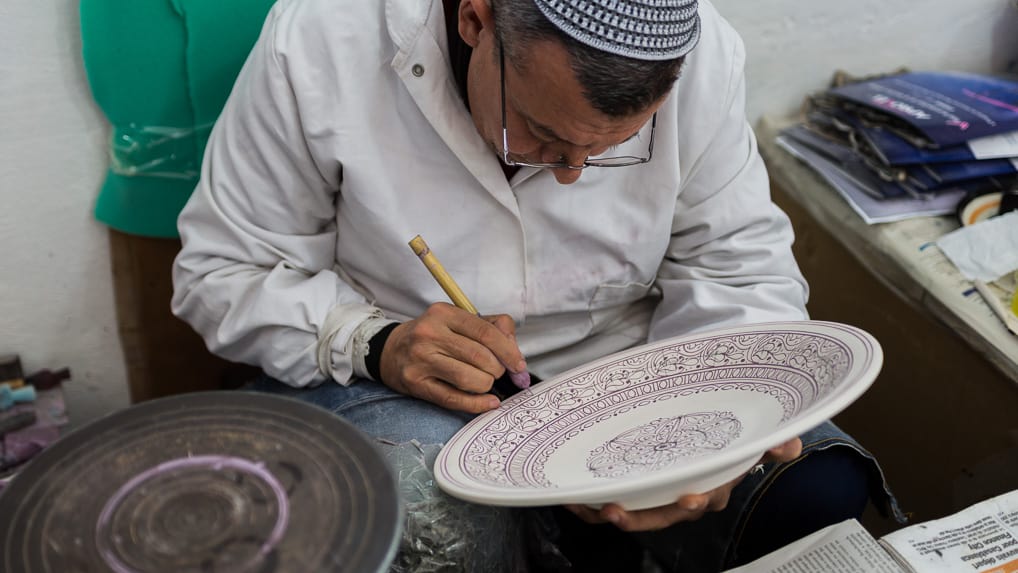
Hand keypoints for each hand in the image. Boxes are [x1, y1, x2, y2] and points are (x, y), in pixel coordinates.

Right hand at [378, 302, 526, 413]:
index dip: (508, 351)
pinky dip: (477, 404)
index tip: (518, 364)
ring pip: (469, 379)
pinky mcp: (416, 384)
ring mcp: (421, 360)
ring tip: (486, 382)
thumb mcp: (458, 321)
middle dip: (498, 369)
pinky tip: (489, 402)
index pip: (485, 332)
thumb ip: (492, 327)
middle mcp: (430, 334)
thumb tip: (514, 351)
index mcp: (443, 314)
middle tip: (499, 373)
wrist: (391, 350)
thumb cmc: (433, 336)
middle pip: (479, 357)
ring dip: (486, 384)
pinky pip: (453, 399)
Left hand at [566, 438, 802, 531]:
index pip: (704, 499)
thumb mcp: (748, 436)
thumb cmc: (723, 438)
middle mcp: (680, 497)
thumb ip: (772, 440)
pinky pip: (610, 501)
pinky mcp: (631, 489)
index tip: (688, 497)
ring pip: (632, 512)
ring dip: (609, 514)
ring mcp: (654, 496)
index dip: (695, 502)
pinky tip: (573, 497)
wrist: (702, 430)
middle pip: (659, 514)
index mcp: (709, 488)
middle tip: (617, 512)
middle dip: (639, 518)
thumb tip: (789, 445)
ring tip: (590, 507)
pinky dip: (590, 503)